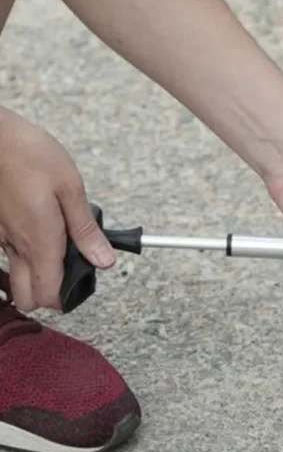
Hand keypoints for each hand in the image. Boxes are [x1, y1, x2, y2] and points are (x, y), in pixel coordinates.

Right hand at [0, 108, 115, 311]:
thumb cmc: (29, 154)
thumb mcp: (70, 187)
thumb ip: (85, 229)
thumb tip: (103, 259)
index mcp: (40, 240)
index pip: (48, 294)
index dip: (68, 297)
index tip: (86, 279)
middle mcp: (16, 245)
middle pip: (26, 297)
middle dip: (49, 295)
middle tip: (73, 270)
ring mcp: (0, 237)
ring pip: (14, 277)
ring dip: (36, 275)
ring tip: (60, 249)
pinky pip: (7, 253)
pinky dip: (24, 254)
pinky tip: (40, 230)